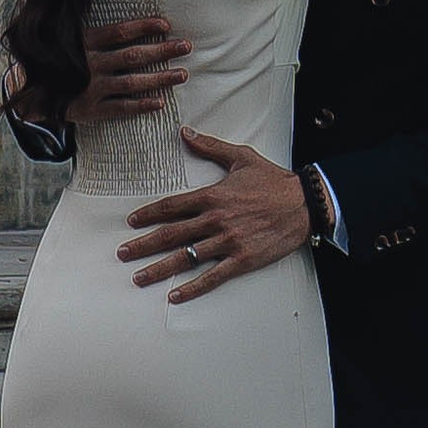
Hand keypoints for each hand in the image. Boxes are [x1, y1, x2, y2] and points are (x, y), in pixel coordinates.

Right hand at [61, 13, 189, 130]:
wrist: (31, 93)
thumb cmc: (58, 60)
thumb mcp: (69, 39)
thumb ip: (94, 32)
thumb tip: (120, 16)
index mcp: (85, 43)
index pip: (120, 32)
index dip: (144, 27)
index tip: (166, 25)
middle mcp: (90, 64)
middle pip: (132, 56)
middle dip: (162, 51)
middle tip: (186, 47)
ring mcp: (92, 88)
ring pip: (132, 83)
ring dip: (159, 79)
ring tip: (182, 75)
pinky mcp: (91, 110)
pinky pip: (120, 108)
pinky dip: (140, 106)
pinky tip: (160, 103)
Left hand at [121, 130, 311, 301]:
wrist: (305, 203)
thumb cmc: (273, 180)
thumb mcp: (241, 157)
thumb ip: (210, 147)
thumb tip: (186, 132)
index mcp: (213, 196)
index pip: (173, 206)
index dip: (149, 214)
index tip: (132, 222)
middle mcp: (215, 219)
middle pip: (172, 234)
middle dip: (144, 245)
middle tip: (123, 254)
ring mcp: (227, 241)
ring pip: (186, 257)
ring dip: (160, 268)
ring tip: (138, 277)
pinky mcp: (242, 259)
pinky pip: (212, 276)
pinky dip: (192, 287)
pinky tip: (175, 295)